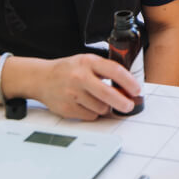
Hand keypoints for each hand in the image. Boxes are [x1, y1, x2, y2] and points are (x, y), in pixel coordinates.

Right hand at [13, 53, 141, 119]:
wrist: (42, 78)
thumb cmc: (69, 70)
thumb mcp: (87, 62)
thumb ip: (105, 71)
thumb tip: (127, 87)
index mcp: (88, 62)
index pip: (114, 71)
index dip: (129, 82)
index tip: (136, 90)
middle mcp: (80, 77)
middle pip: (108, 94)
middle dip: (123, 102)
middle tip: (129, 105)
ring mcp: (72, 93)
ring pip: (100, 107)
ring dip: (105, 107)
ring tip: (98, 100)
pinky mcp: (67, 108)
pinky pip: (90, 116)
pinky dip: (93, 113)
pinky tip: (87, 104)